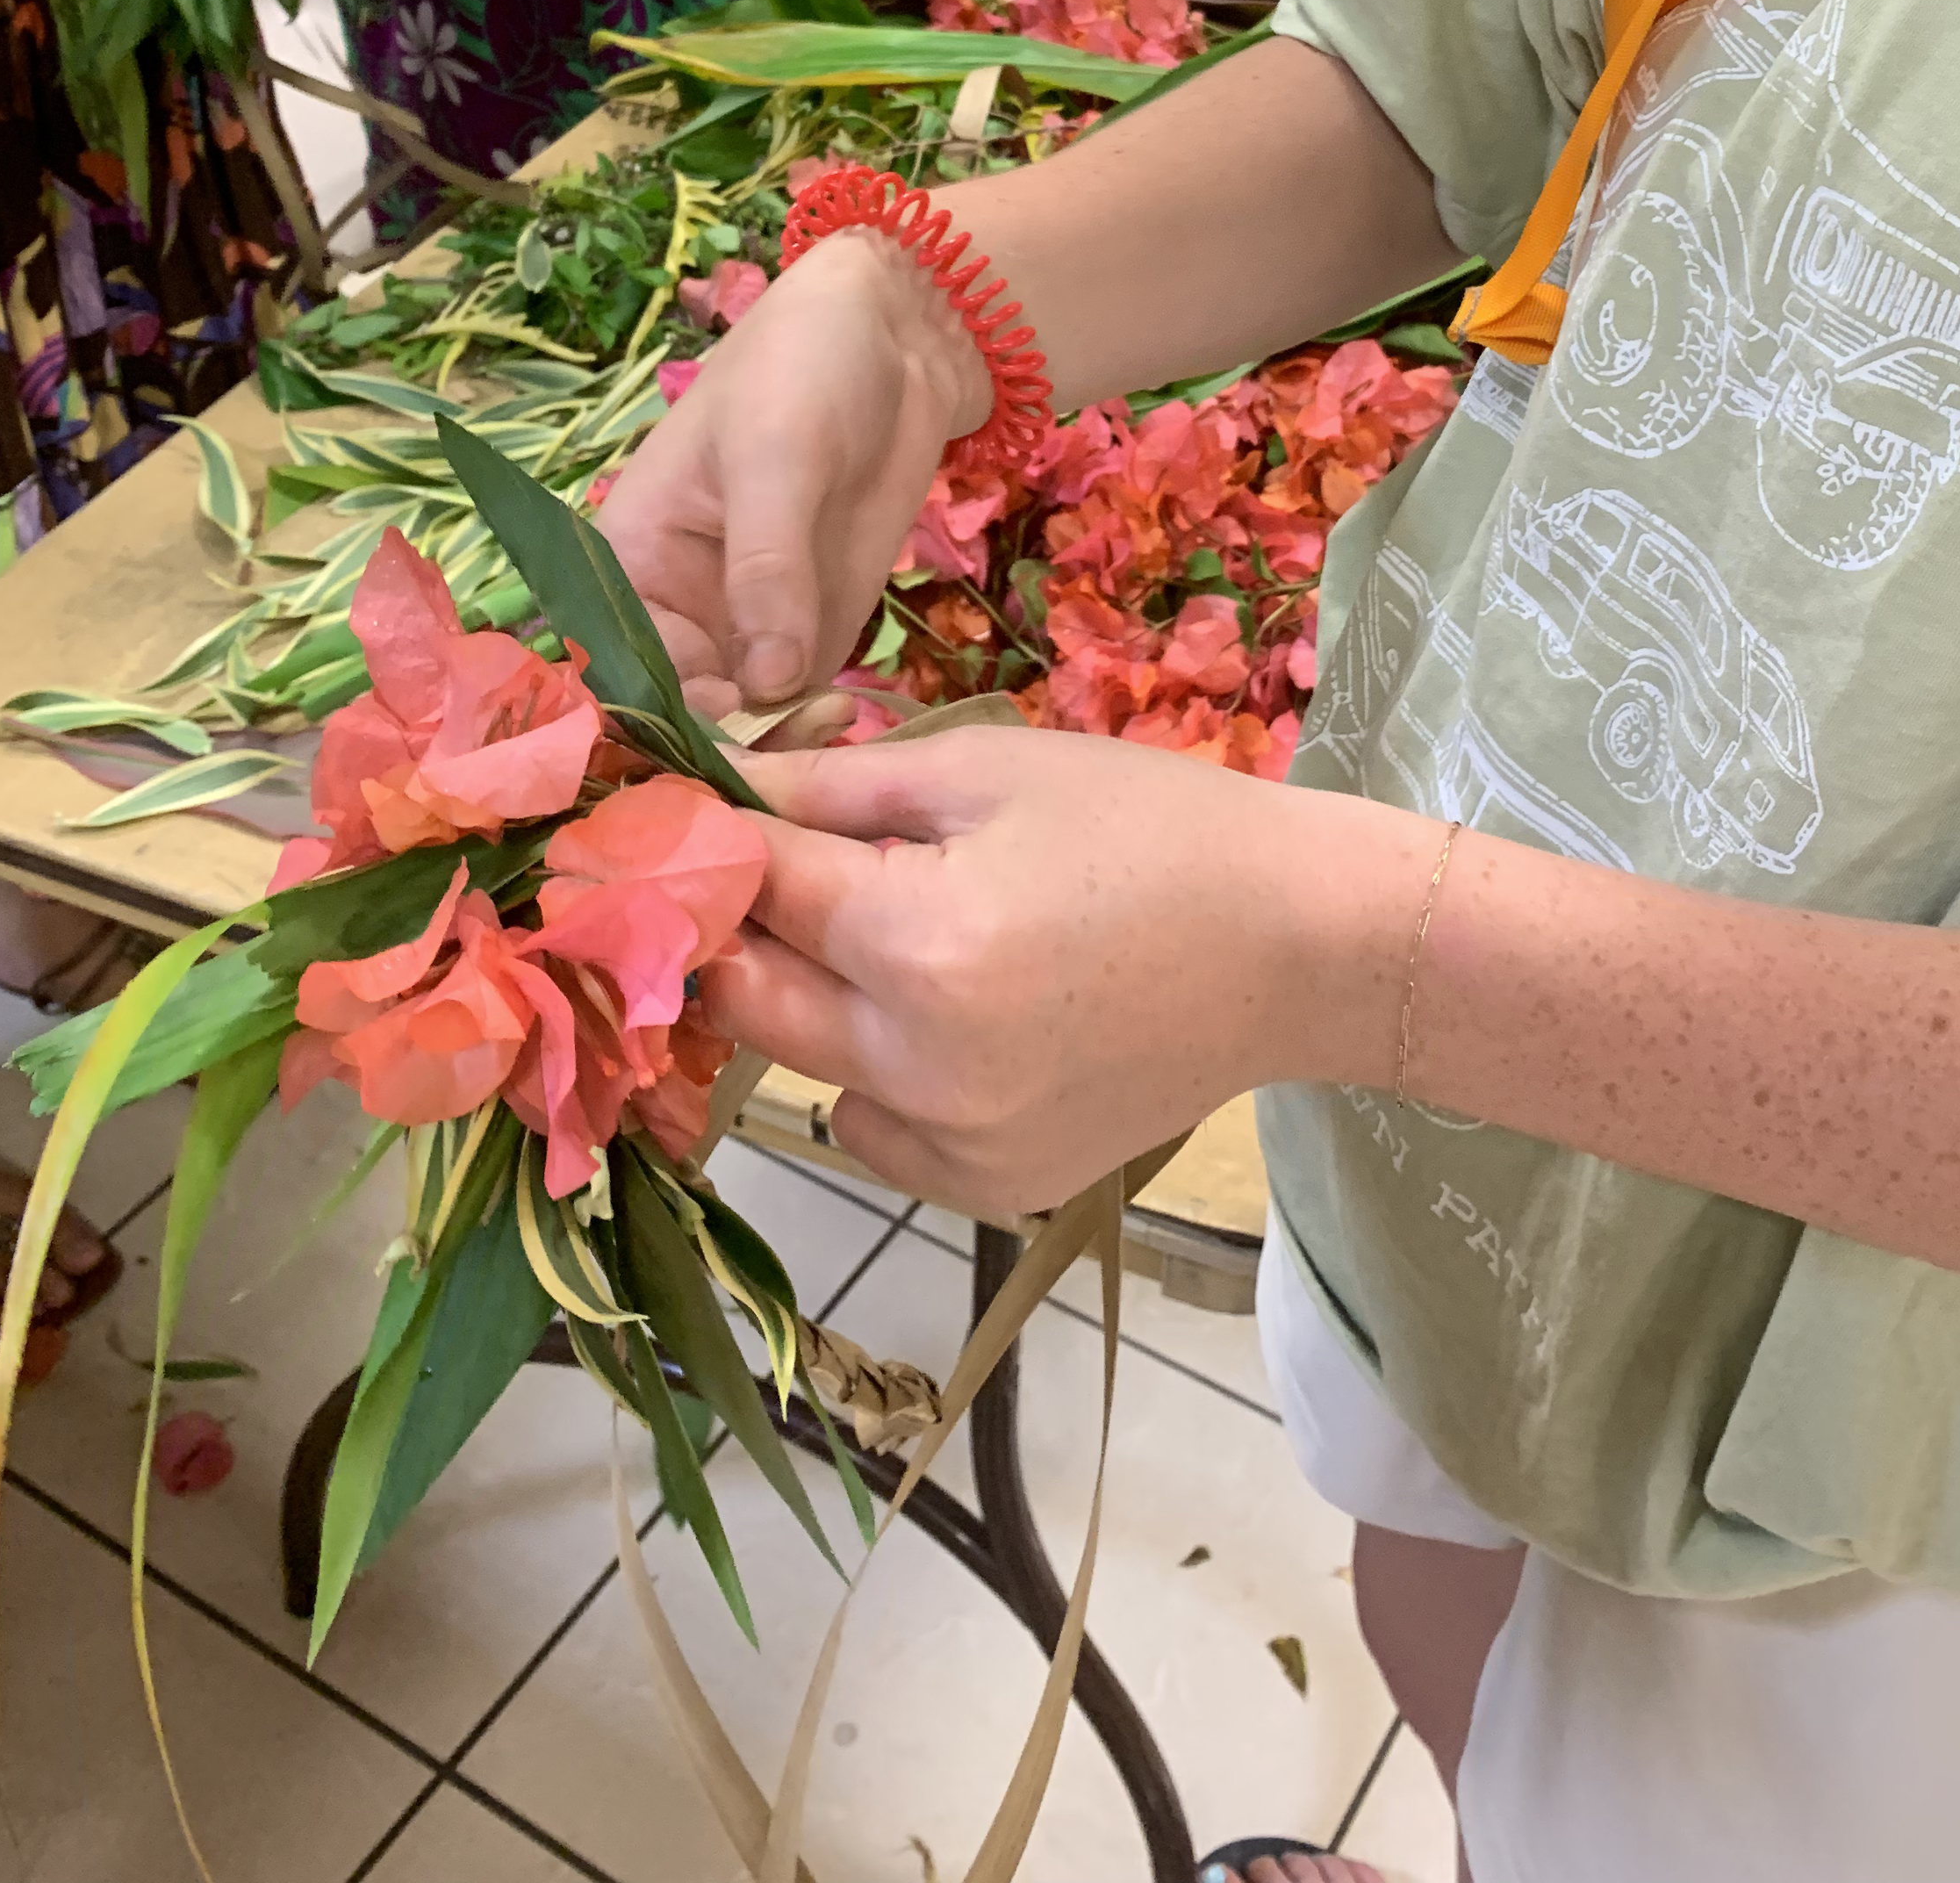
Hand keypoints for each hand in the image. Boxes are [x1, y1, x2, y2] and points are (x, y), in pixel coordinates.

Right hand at [597, 230, 987, 713]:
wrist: (897, 338)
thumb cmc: (802, 367)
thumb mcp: (776, 452)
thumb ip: (767, 564)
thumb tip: (766, 679)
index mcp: (626, 560)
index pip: (614, 670)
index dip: (649, 724)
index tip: (705, 759)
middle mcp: (673, 611)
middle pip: (676, 715)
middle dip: (721, 752)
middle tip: (785, 763)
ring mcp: (745, 630)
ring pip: (741, 726)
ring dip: (777, 749)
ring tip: (832, 728)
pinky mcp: (812, 634)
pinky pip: (800, 707)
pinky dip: (819, 729)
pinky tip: (854, 721)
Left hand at [707, 727, 1426, 1212]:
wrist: (1296, 947)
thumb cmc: (1150, 827)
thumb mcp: (991, 772)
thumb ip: (838, 789)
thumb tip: (710, 787)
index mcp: (919, 942)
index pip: (749, 885)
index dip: (699, 838)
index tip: (663, 808)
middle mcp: (919, 1063)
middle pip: (744, 995)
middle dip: (731, 923)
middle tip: (762, 864)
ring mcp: (955, 1143)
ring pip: (798, 1067)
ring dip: (803, 997)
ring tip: (880, 931)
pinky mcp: (989, 1187)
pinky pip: (870, 1128)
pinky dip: (871, 1072)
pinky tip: (943, 1011)